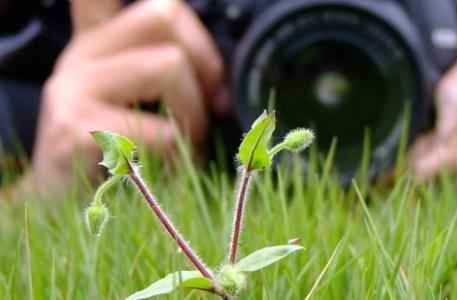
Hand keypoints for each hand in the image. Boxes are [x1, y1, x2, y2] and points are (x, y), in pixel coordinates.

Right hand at [30, 0, 226, 192]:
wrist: (58, 208)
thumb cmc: (111, 158)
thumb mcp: (135, 106)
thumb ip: (160, 76)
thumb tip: (220, 84)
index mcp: (99, 45)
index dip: (162, 6)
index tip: (185, 41)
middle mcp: (82, 55)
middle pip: (164, 14)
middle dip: (206, 65)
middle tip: (212, 109)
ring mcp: (74, 87)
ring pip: (169, 64)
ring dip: (196, 116)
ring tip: (189, 146)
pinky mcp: (77, 128)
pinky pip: (164, 131)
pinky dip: (182, 156)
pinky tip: (168, 170)